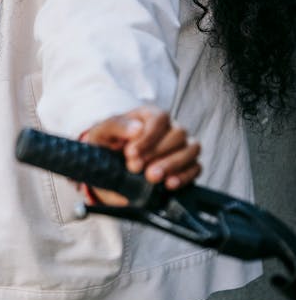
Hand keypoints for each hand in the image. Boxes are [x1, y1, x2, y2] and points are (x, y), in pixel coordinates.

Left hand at [81, 105, 201, 205]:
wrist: (109, 168)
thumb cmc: (108, 144)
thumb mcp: (103, 132)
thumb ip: (117, 126)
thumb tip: (137, 128)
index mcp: (150, 115)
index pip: (160, 119)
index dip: (147, 137)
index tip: (130, 153)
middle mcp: (170, 128)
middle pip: (178, 134)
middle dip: (157, 153)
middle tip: (136, 168)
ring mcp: (181, 147)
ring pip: (191, 149)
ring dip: (173, 164)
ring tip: (152, 178)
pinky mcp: (187, 166)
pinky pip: (196, 168)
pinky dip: (185, 176)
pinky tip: (169, 184)